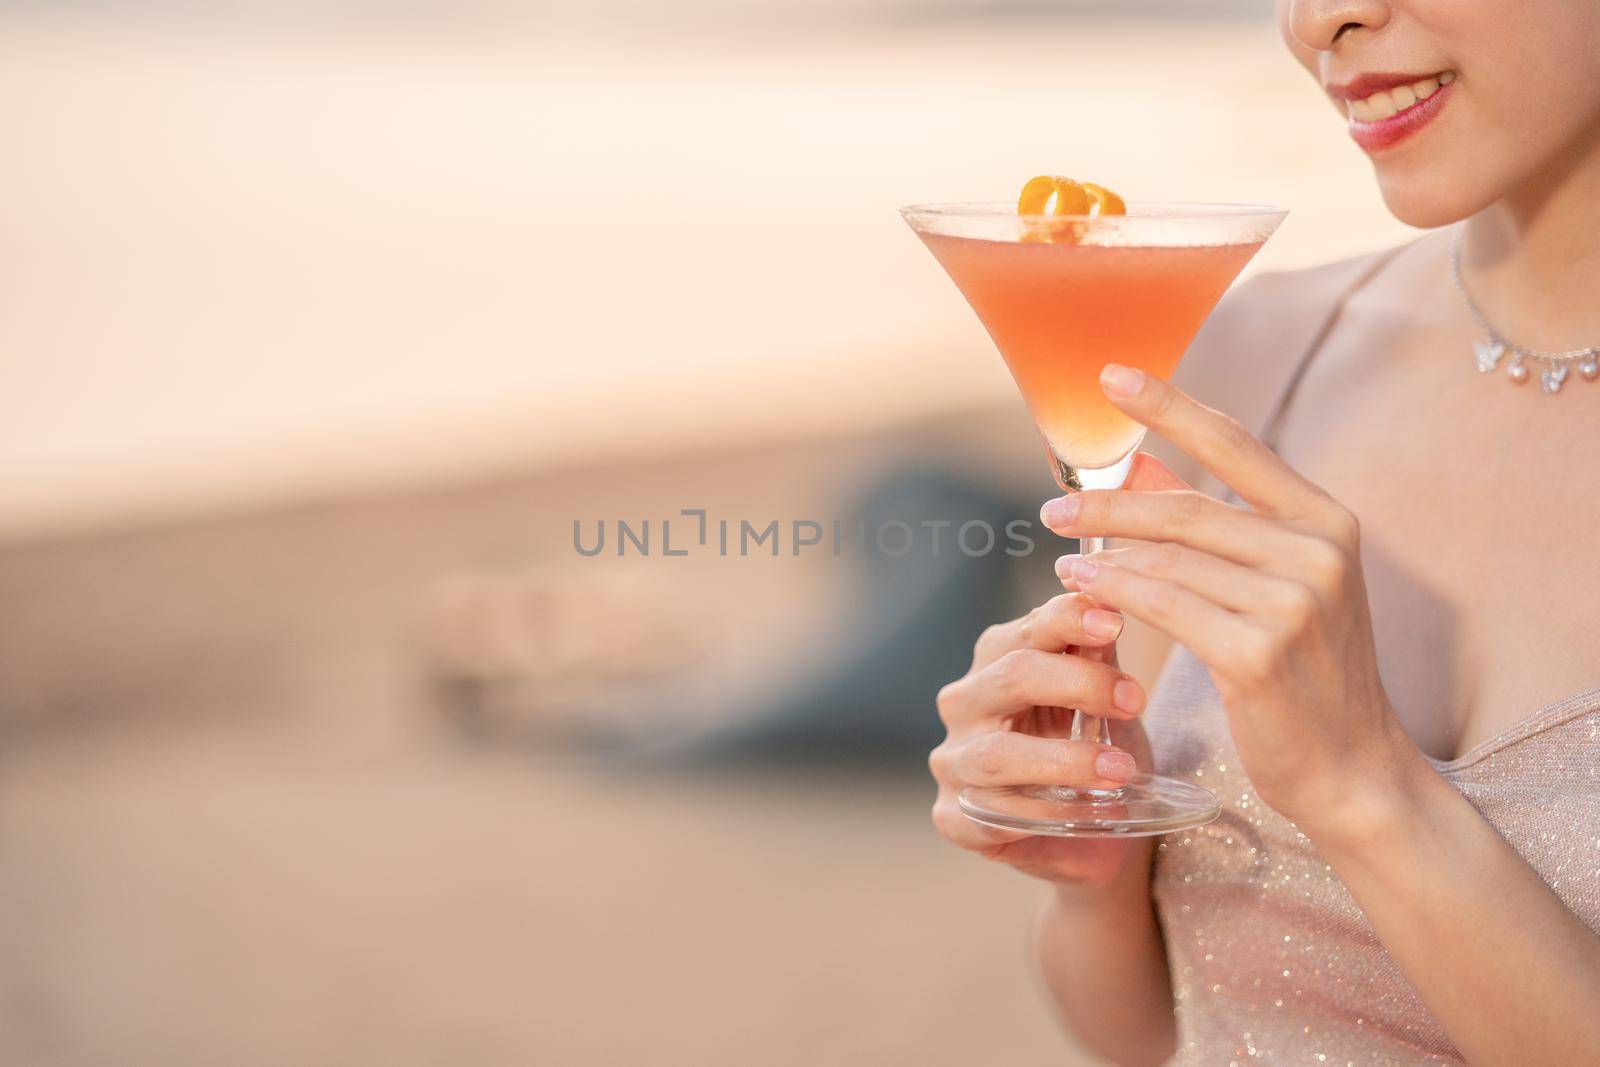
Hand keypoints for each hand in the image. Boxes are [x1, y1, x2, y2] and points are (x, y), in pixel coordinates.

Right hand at [928, 591, 1154, 888]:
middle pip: (1010, 677)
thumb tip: (1114, 601)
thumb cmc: (1096, 750)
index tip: (1116, 622)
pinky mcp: (954, 816)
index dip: (1070, 619)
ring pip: (998, 753)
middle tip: (1134, 699)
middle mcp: (966, 702)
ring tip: (1121, 768)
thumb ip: (1101, 656)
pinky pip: (993, 814)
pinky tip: (1081, 815)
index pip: (1029, 628)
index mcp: (999, 659)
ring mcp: (954, 761)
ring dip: (1065, 759)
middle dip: (1077, 683)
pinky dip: (1041, 815)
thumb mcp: (1106, 699)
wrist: (1097, 835)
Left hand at [1040, 363, 1415, 839]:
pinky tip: (1079, 588)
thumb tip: (1139, 463)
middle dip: (1108, 503)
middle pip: (1185, 507)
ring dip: (1102, 552)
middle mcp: (1317, 551)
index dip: (1169, 406)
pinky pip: (1162, 606)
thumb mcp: (1276, 584)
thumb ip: (1214, 522)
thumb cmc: (1308, 674)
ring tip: (1061, 551)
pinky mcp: (1257, 653)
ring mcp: (1292, 602)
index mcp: (1326, 521)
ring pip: (1166, 558)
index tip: (1111, 375)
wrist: (1353, 768)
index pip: (1236, 444)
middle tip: (1054, 507)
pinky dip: (1113, 592)